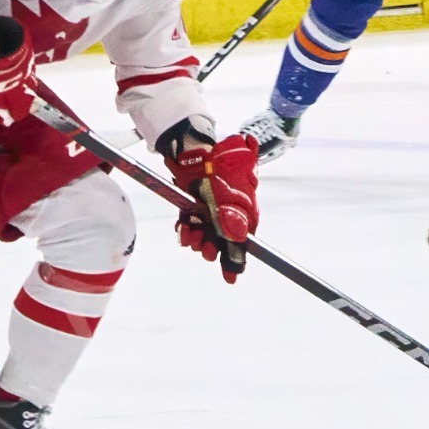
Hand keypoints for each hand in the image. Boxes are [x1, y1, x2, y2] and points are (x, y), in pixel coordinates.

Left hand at [165, 131, 259, 283]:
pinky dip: (186, 232)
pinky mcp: (194, 209)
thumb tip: (240, 239)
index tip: (231, 277)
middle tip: (205, 247)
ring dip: (197, 240)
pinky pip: (191, 229)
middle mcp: (229, 215)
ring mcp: (211, 213)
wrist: (193, 151)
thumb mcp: (226, 196)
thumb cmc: (216, 170)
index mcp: (244, 213)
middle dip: (212, 248)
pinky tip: (184, 229)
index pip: (243, 244)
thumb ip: (232, 219)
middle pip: (222, 244)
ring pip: (204, 238)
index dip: (237, 261)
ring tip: (192, 233)